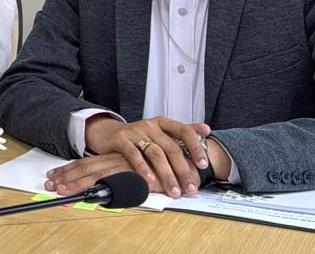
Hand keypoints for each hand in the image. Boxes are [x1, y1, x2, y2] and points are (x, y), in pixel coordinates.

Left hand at [46, 152, 163, 196]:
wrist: (179, 161)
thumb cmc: (159, 168)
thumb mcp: (134, 172)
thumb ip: (121, 177)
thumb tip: (105, 187)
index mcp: (112, 159)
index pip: (84, 164)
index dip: (68, 170)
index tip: (53, 176)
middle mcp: (113, 161)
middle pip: (82, 168)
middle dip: (64, 177)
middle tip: (49, 185)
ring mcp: (120, 166)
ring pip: (91, 174)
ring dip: (73, 184)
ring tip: (60, 192)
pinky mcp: (128, 173)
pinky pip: (107, 181)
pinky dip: (94, 188)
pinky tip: (83, 195)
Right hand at [80, 115, 210, 197]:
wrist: (108, 134)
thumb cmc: (138, 137)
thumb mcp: (159, 131)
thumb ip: (182, 131)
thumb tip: (207, 130)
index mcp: (163, 123)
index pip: (184, 130)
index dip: (195, 147)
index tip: (203, 165)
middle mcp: (150, 125)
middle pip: (171, 148)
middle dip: (183, 170)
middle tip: (190, 188)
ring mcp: (135, 131)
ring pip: (155, 153)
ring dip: (166, 174)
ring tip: (173, 190)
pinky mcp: (120, 139)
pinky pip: (133, 154)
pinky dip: (142, 168)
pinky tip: (149, 180)